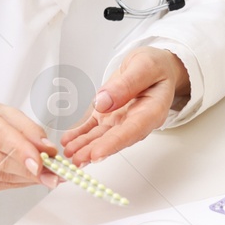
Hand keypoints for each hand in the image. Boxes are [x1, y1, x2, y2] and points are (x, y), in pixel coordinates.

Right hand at [0, 100, 61, 195]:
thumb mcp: (1, 111)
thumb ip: (26, 127)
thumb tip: (47, 148)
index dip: (21, 150)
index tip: (41, 162)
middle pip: (0, 159)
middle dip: (31, 168)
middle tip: (56, 171)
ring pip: (1, 176)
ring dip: (29, 177)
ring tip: (49, 173)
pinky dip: (19, 182)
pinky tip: (30, 176)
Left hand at [60, 48, 190, 164]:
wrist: (154, 67)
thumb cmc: (155, 66)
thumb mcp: (145, 65)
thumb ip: (128, 82)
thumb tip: (105, 101)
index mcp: (152, 110)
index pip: (133, 130)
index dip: (114, 143)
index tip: (98, 153)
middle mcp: (136, 120)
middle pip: (115, 138)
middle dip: (95, 150)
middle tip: (78, 159)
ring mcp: (121, 119)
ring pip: (101, 136)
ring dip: (85, 146)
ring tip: (69, 153)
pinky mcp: (108, 115)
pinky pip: (93, 127)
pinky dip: (80, 134)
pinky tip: (69, 141)